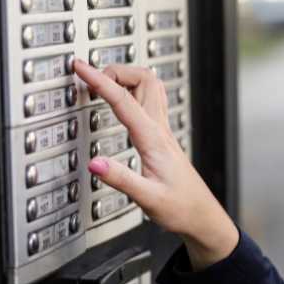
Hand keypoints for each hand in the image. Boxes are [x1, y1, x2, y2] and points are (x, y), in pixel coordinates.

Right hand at [73, 60, 238, 270]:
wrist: (202, 216)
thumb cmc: (181, 208)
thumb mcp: (148, 199)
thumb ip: (120, 179)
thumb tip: (95, 162)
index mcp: (152, 139)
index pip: (122, 100)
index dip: (99, 80)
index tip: (81, 67)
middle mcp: (159, 128)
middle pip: (142, 78)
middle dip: (115, 70)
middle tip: (91, 78)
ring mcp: (161, 129)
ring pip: (149, 84)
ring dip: (125, 76)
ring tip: (103, 83)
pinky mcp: (160, 135)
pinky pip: (148, 99)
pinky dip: (132, 89)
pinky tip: (121, 99)